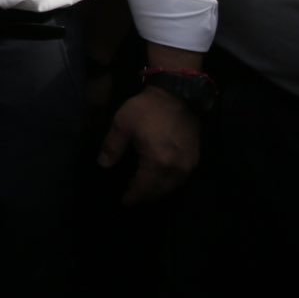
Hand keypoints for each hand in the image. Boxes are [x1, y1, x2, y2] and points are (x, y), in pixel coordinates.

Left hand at [98, 87, 201, 203]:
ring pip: (172, 187)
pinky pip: (181, 179)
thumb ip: (112, 147)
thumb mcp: (122, 124)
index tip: (124, 202)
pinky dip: (169, 183)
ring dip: (158, 192)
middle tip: (133, 198)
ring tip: (144, 192)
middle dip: (145, 197)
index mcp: (157, 162)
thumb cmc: (146, 109)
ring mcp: (188, 165)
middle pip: (160, 191)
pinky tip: (160, 180)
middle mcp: (176, 169)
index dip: (133, 196)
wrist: (177, 95)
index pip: (143, 188)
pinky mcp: (195, 158)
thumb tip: (103, 165)